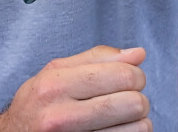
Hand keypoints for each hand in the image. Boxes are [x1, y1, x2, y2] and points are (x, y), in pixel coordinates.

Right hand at [0, 45, 150, 131]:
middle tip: (130, 99)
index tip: (132, 78)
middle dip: (139, 99)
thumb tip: (138, 54)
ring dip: (139, 123)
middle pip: (131, 102)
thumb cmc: (38, 104)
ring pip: (136, 130)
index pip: (120, 75)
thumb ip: (97, 59)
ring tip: (124, 119)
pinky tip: (118, 131)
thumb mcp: (56, 73)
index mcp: (55, 85)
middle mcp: (60, 117)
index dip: (136, 75)